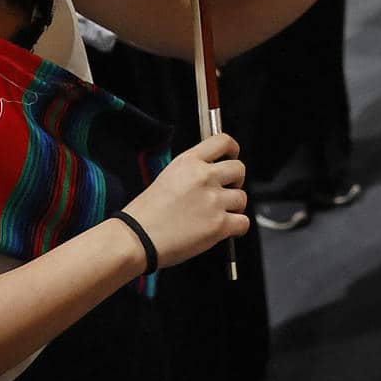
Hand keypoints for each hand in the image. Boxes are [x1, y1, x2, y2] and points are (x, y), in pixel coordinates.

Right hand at [120, 133, 248, 267]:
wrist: (137, 238)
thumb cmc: (146, 213)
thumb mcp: (167, 176)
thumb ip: (192, 172)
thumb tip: (212, 174)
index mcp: (189, 162)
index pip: (223, 141)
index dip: (232, 149)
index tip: (232, 156)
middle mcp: (204, 177)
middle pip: (239, 168)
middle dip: (235, 180)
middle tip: (225, 191)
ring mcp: (213, 200)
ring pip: (242, 197)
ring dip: (234, 207)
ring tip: (218, 214)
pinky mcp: (218, 225)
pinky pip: (243, 222)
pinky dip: (237, 227)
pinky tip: (225, 229)